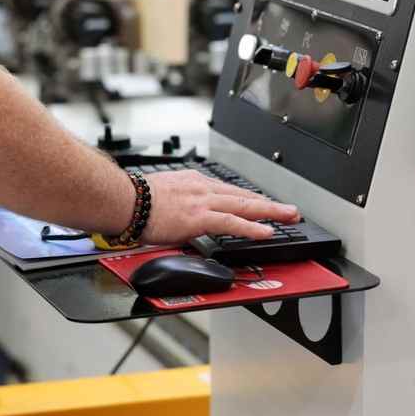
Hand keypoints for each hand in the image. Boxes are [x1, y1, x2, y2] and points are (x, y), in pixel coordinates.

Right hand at [134, 170, 299, 244]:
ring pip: (245, 206)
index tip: (262, 204)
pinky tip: (267, 232)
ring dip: (270, 212)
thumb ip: (177, 203)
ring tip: (289, 217)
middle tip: (290, 209)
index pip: (228, 192)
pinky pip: (232, 222)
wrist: (124, 200)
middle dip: (269, 203)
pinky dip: (252, 227)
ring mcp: (203, 202)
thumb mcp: (162, 194)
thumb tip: (176, 214)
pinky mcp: (199, 217)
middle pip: (244, 195)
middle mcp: (202, 189)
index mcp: (193, 183)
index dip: (248, 199)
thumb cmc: (133, 201)